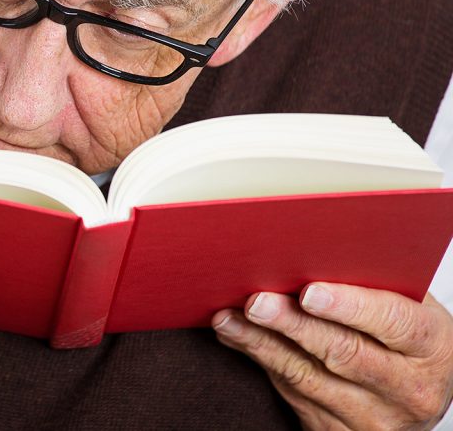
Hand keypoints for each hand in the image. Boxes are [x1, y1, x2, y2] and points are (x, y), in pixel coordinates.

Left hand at [212, 284, 452, 428]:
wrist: (416, 393)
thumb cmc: (406, 336)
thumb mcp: (410, 306)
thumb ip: (376, 281)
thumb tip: (317, 247)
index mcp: (430, 347)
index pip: (392, 323)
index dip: (349, 306)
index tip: (309, 292)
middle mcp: (407, 389)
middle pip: (343, 353)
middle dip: (293, 325)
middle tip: (256, 302)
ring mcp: (371, 417)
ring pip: (307, 378)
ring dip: (261, 344)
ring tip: (229, 318)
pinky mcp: (335, 429)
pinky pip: (291, 395)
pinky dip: (259, 362)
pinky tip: (237, 338)